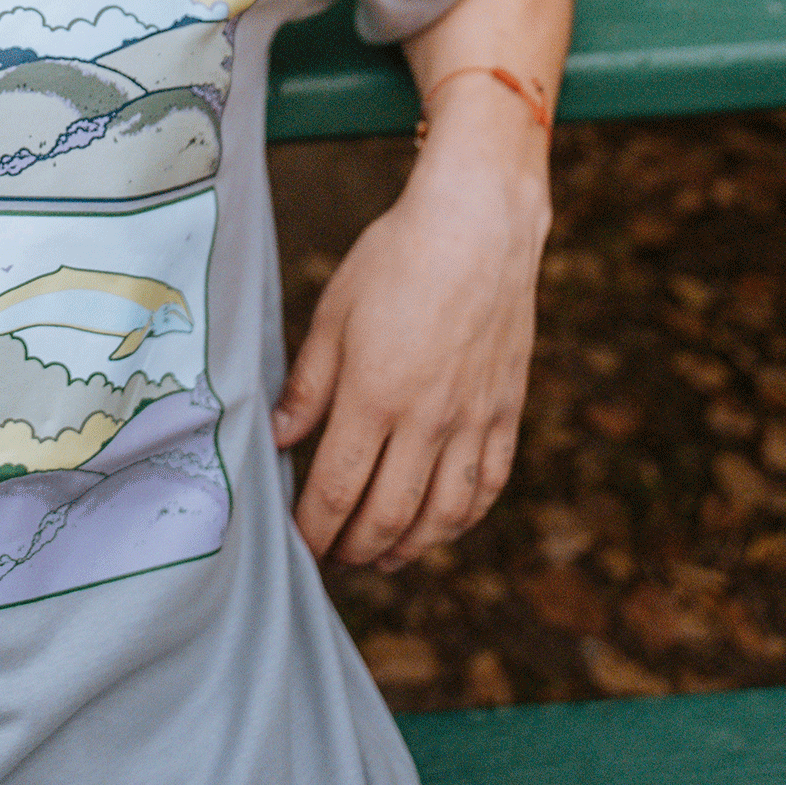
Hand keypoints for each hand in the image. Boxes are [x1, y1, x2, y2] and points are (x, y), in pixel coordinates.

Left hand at [271, 106, 550, 569]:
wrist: (478, 225)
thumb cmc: (395, 259)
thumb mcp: (333, 312)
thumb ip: (308, 385)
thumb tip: (278, 440)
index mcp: (374, 395)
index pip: (336, 488)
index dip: (314, 528)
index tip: (298, 544)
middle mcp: (427, 420)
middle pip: (389, 514)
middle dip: (355, 548)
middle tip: (332, 559)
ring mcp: (474, 419)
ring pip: (443, 515)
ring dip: (410, 548)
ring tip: (381, 558)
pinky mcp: (507, 411)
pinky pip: (488, 486)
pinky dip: (463, 519)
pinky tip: (442, 526)